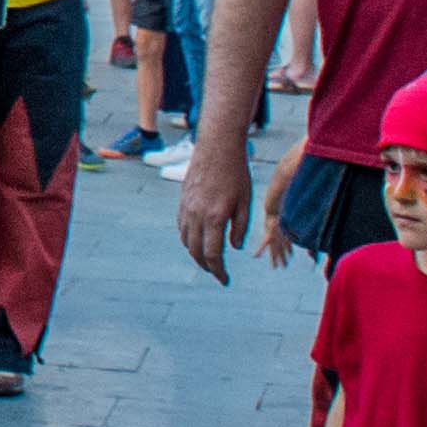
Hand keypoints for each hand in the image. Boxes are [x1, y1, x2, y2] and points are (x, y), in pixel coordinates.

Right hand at [177, 133, 251, 279]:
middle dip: (206, 266)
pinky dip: (188, 238)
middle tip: (217, 273)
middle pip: (196, 252)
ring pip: (185, 241)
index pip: (213, 254)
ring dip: (195, 254)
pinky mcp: (182, 201)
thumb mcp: (245, 201)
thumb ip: (240, 227)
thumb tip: (233, 247)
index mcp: (215, 217)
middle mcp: (197, 215)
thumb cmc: (236, 173)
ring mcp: (186, 208)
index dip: (218, 271)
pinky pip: (181, 227)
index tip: (225, 280)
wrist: (217, 146)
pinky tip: (197, 239)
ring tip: (207, 259)